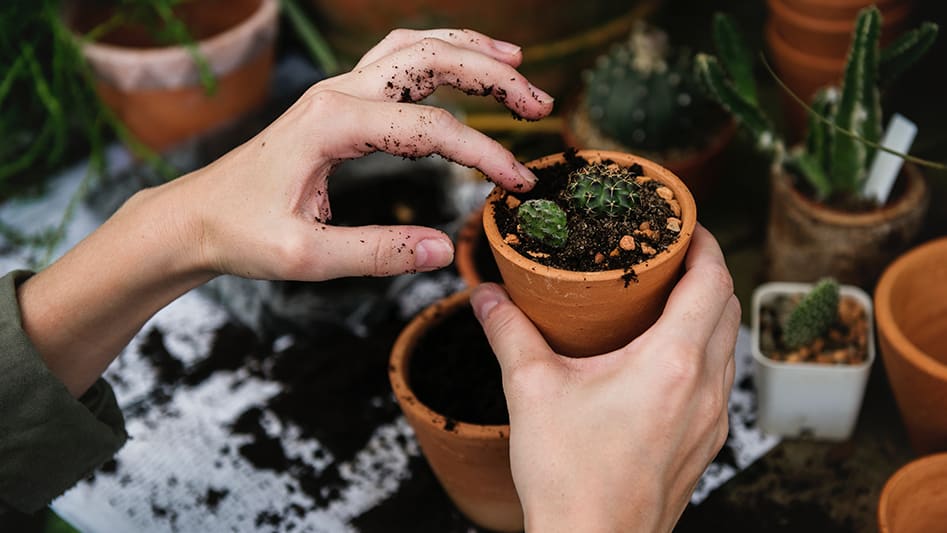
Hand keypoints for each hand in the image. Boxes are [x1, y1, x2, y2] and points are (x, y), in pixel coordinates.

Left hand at [17, 29, 553, 396]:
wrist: (196, 216)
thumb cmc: (242, 234)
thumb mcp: (307, 257)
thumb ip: (377, 253)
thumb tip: (444, 250)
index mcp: (332, 124)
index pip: (430, 129)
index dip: (484, 153)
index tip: (518, 183)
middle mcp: (337, 93)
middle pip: (430, 60)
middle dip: (492, 75)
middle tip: (540, 104)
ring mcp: (337, 90)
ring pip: (414, 47)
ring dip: (469, 51)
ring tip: (517, 64)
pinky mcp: (338, 101)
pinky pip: (396, 60)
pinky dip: (439, 55)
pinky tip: (464, 65)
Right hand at [471, 224, 739, 532]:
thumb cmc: (569, 477)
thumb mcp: (530, 391)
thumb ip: (508, 332)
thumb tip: (485, 295)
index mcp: (672, 363)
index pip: (712, 280)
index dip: (704, 242)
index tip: (683, 223)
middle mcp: (705, 388)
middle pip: (727, 306)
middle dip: (706, 270)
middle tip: (667, 254)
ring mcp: (712, 420)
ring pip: (728, 344)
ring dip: (707, 311)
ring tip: (665, 298)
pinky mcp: (706, 444)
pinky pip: (720, 379)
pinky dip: (703, 350)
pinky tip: (663, 357)